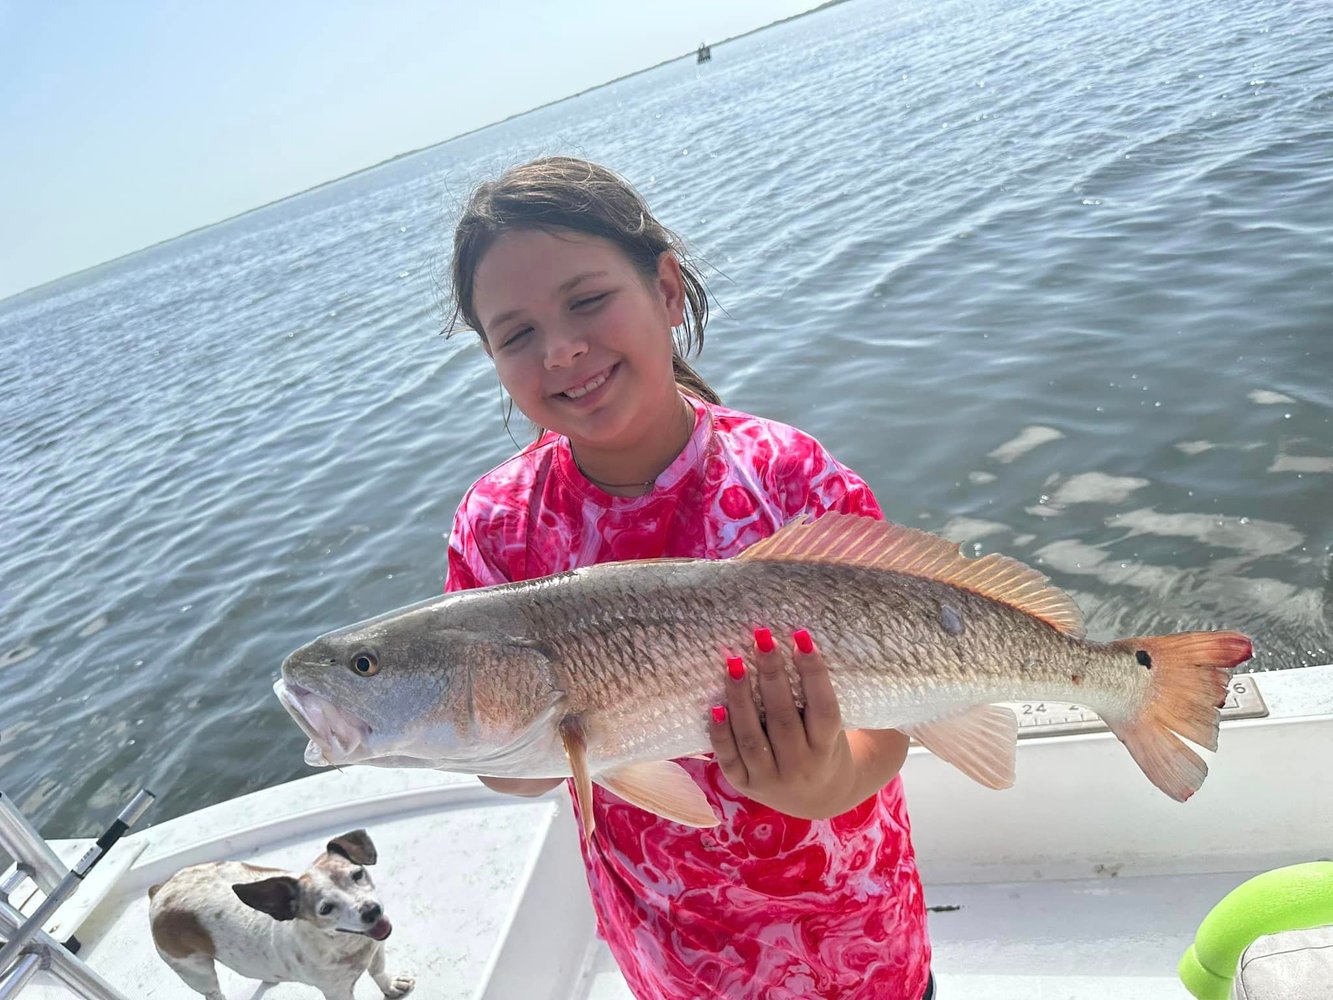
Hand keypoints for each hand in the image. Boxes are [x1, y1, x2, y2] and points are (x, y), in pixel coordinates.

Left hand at [708, 626, 857, 818]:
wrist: (818, 798)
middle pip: (783, 719)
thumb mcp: (833, 727)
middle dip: (771, 675)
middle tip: (762, 639)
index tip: (801, 637)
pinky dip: (721, 734)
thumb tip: (798, 640)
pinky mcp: (745, 785)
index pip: (823, 708)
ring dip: (741, 698)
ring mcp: (770, 779)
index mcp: (827, 749)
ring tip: (734, 662)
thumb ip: (816, 696)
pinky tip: (716, 706)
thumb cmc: (825, 746)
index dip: (813, 673)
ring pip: (752, 738)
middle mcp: (801, 767)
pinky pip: (729, 759)